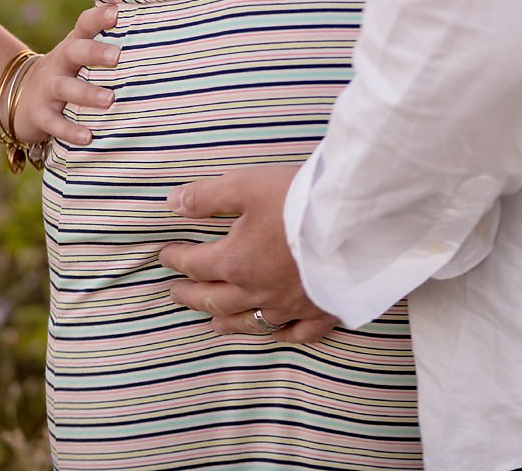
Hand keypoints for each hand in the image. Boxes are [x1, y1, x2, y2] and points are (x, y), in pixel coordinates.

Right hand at [12, 2, 123, 148]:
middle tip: (117, 56)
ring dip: (87, 93)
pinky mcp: (39, 114)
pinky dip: (69, 131)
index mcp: (73, 46)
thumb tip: (156, 36)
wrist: (19, 96)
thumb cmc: (67, 73)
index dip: (98, 17)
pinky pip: (53, 122)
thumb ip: (106, 47)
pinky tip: (88, 138)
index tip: (116, 12)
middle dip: (94, 52)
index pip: (84, 25)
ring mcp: (47, 88)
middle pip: (73, 52)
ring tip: (109, 100)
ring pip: (65, 87)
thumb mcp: (79, 57)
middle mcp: (59, 64)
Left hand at [158, 165, 338, 343]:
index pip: (196, 264)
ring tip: (213, 323)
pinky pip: (300, 333)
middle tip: (175, 294)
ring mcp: (291, 307)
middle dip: (192, 296)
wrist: (356, 225)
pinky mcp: (323, 312)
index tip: (165, 256)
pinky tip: (280, 334)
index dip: (177, 259)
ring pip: (252, 321)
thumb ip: (206, 197)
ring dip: (228, 321)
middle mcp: (259, 291)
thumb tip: (172, 203)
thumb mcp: (244, 186)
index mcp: (236, 262)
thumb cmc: (298, 201)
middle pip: (216, 299)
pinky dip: (284, 334)